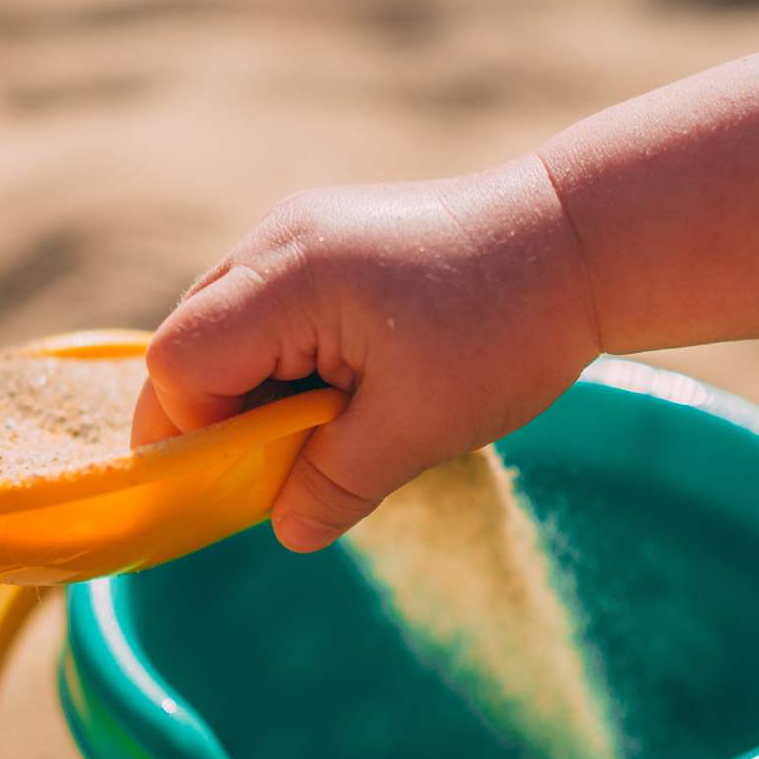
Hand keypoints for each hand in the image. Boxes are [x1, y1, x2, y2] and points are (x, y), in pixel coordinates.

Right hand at [131, 155, 599, 550]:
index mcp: (289, 277)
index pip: (179, 362)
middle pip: (188, 339)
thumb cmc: (506, 327)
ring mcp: (298, 229)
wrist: (580, 238)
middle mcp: (277, 239)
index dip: (197, 433)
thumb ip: (336, 483)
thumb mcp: (420, 426)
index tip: (258, 476)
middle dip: (217, 416)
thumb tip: (286, 529)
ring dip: (254, 388)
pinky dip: (282, 357)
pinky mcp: (324, 236)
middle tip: (286, 464)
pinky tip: (343, 384)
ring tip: (328, 422)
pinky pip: (264, 305)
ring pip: (224, 323)